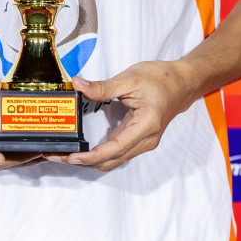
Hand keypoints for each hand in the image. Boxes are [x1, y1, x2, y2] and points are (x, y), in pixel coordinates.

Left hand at [50, 61, 199, 171]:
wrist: (184, 83)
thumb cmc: (163, 79)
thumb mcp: (130, 78)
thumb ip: (103, 87)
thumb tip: (78, 85)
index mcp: (146, 126)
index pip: (115, 149)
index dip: (91, 156)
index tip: (72, 157)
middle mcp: (146, 140)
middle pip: (111, 160)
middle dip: (83, 162)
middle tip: (57, 156)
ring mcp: (143, 142)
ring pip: (113, 159)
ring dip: (89, 160)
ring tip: (65, 154)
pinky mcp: (138, 139)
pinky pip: (116, 152)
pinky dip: (99, 154)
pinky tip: (83, 149)